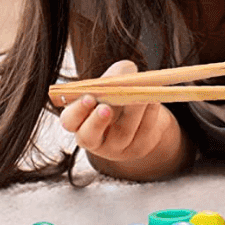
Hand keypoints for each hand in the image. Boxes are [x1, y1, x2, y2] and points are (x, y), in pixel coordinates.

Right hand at [58, 60, 178, 164]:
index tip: (89, 98)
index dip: (77, 111)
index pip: (70, 121)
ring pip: (123, 133)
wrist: (142, 113)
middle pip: (88, 137)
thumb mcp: (113, 81)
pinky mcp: (137, 148)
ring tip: (141, 94)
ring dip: (132, 111)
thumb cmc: (118, 94)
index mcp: (79, 120)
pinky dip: (150, 114)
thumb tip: (119, 76)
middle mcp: (93, 138)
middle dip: (96, 121)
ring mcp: (115, 147)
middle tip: (106, 108)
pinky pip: (143, 132)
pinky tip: (154, 100)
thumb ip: (113, 75)